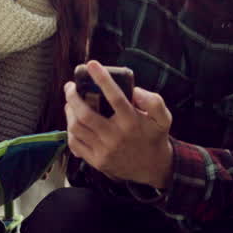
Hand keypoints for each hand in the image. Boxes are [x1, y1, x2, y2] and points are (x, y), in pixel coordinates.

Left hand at [64, 61, 173, 187]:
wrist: (153, 168)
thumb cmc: (154, 137)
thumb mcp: (163, 118)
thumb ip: (154, 101)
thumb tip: (135, 90)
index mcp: (132, 122)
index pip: (115, 97)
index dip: (102, 78)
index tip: (92, 64)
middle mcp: (116, 136)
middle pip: (86, 114)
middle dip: (73, 96)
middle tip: (70, 86)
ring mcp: (104, 150)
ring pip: (77, 128)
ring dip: (69, 111)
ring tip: (70, 101)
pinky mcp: (97, 161)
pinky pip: (76, 144)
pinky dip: (70, 130)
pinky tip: (73, 121)